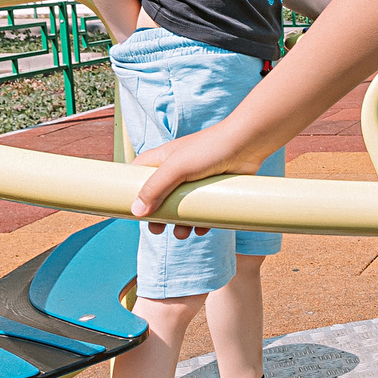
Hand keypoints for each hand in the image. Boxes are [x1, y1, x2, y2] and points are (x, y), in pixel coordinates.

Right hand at [128, 127, 257, 234]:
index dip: (131, 191)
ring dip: (180, 223)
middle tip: (157, 230)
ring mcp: (195, 180)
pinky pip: (202, 209)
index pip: (137, 174)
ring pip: (181, 206)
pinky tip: (202, 229)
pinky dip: (200, 221)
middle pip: (158, 196)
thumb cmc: (209, 149)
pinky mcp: (213, 189)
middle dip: (157, 215)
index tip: (129, 210)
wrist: (248, 144)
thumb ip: (155, 188)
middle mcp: (176, 169)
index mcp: (162, 159)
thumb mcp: (177, 168)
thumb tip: (137, 211)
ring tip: (183, 234)